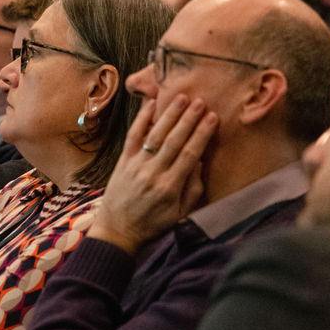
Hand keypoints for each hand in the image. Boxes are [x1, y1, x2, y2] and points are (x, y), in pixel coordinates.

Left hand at [88, 95, 217, 254]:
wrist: (117, 232)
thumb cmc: (152, 225)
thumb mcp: (180, 215)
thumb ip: (192, 189)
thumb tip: (198, 161)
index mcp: (169, 188)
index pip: (189, 154)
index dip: (202, 134)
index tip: (213, 118)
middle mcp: (152, 174)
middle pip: (174, 140)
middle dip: (189, 119)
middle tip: (201, 101)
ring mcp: (135, 166)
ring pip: (154, 135)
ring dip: (169, 115)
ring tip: (181, 98)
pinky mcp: (122, 162)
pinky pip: (132, 137)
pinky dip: (142, 119)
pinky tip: (151, 104)